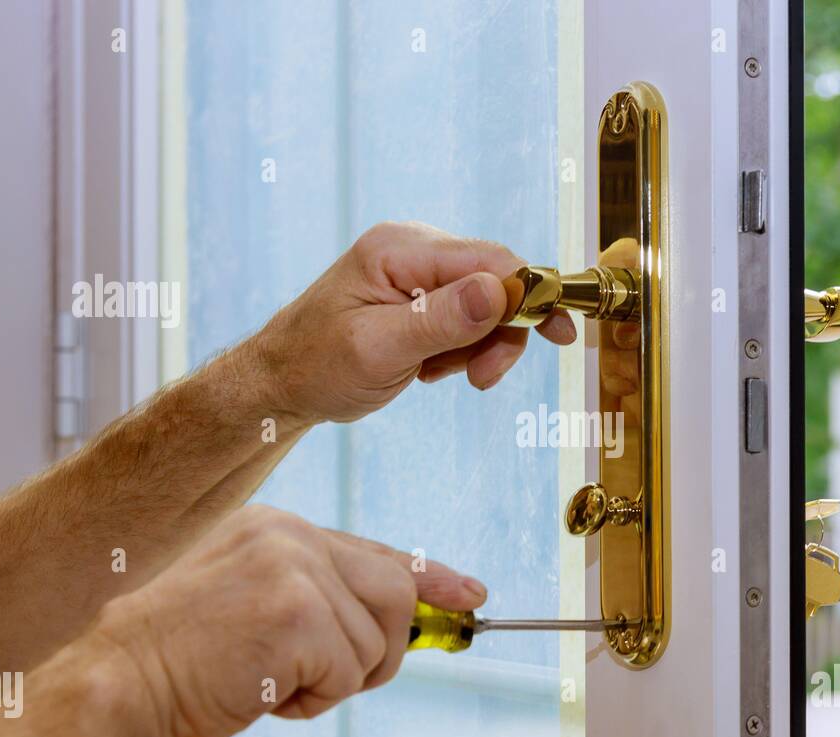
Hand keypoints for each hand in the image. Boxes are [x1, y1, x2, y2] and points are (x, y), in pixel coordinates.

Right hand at [92, 505, 485, 736]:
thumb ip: (317, 599)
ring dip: (337, 681)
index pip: (376, 551)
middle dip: (382, 650)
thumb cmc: (178, 657)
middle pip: (395, 593)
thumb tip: (395, 624)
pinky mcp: (297, 613)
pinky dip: (315, 700)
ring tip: (275, 682)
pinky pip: (349, 671)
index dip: (430, 578)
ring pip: (377, 640)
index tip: (468, 593)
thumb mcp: (250, 604)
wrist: (116, 681)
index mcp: (278, 529)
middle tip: (332, 679)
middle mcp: (291, 537)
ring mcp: (295, 570)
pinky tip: (265, 694)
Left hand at [248, 221, 576, 425]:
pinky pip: (467, 317)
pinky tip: (429, 367)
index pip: (490, 258)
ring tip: (438, 374)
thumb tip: (500, 291)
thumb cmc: (315, 367)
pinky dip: (461, 348)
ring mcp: (417, 271)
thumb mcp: (378, 350)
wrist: (280, 384)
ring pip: (486, 304)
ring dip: (477, 346)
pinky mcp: (420, 294)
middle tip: (482, 377)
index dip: (531, 294)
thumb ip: (440, 320)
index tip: (559, 334)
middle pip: (495, 279)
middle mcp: (412, 249)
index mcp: (398, 250)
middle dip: (500, 332)